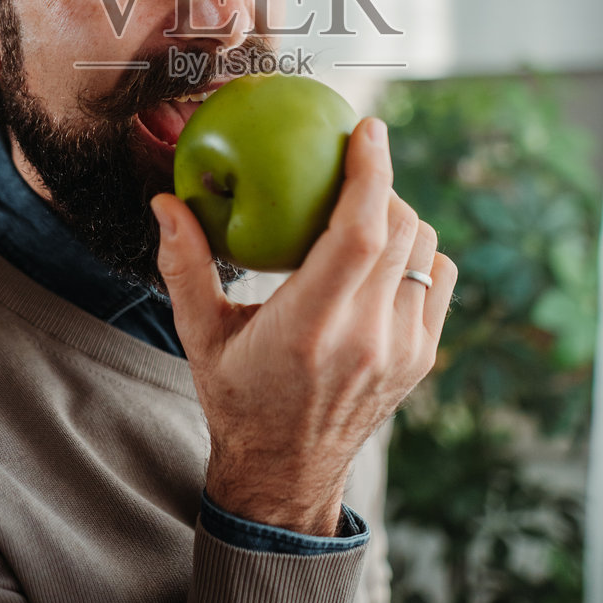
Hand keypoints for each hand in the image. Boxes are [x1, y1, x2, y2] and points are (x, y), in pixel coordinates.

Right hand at [151, 117, 456, 536]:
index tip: (366, 129)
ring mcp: (401, 350)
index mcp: (308, 327)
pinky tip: (382, 254)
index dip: (370, 172)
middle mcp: (365, 337)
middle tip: (349, 166)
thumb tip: (165, 201)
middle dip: (380, 183)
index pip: (358, 233)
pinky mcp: (421, 357)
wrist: (286, 473)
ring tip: (360, 212)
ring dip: (398, 217)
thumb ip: (183, 266)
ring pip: (424, 248)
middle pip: (399, 228)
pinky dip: (417, 253)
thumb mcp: (200, 336)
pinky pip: (437, 278)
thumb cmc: (236, 397)